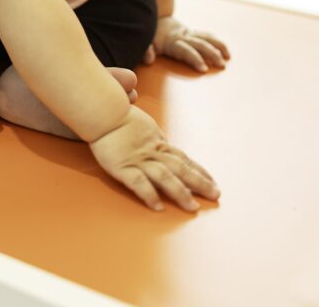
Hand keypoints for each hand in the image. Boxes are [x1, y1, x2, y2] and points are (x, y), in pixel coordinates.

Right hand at [90, 106, 219, 211]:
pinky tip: (158, 207)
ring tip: (192, 206)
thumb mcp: (144, 125)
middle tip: (215, 195)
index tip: (212, 182)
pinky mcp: (123, 167)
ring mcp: (139, 160)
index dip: (199, 171)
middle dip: (199, 183)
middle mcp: (153, 152)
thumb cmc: (120, 116)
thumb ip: (154, 138)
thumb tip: (165, 144)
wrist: (103, 112)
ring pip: (165, 177)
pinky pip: (139, 183)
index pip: (184, 159)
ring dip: (180, 192)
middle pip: (181, 168)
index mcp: (158, 143)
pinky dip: (150, 194)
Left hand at [142, 16, 229, 71]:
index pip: (185, 51)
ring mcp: (189, 33)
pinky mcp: (192, 32)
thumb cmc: (149, 34)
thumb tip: (149, 59)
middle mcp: (183, 37)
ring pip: (206, 38)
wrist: (153, 16)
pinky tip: (225, 49)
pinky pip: (206, 35)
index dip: (194, 58)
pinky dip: (216, 41)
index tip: (204, 68)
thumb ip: (146, 50)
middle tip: (222, 65)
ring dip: (218, 47)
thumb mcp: (145, 42)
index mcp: (172, 42)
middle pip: (200, 44)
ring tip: (228, 57)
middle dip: (212, 54)